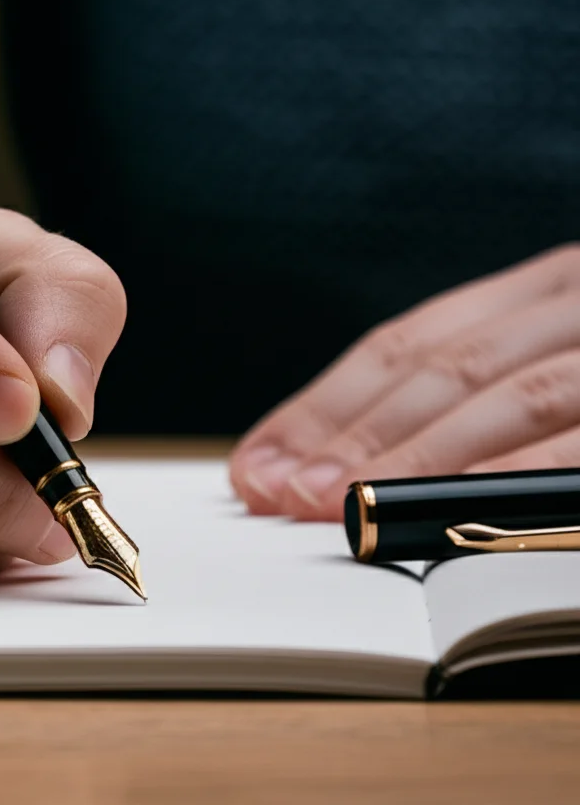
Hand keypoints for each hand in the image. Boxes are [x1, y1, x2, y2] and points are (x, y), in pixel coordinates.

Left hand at [230, 244, 579, 521]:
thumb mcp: (550, 356)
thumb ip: (472, 391)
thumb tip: (346, 455)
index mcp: (537, 292)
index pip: (403, 345)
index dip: (320, 406)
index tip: (257, 461)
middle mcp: (571, 304)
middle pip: (441, 368)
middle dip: (350, 435)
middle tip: (280, 490)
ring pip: (505, 398)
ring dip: (412, 457)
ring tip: (340, 505)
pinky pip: (573, 447)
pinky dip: (505, 477)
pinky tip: (442, 512)